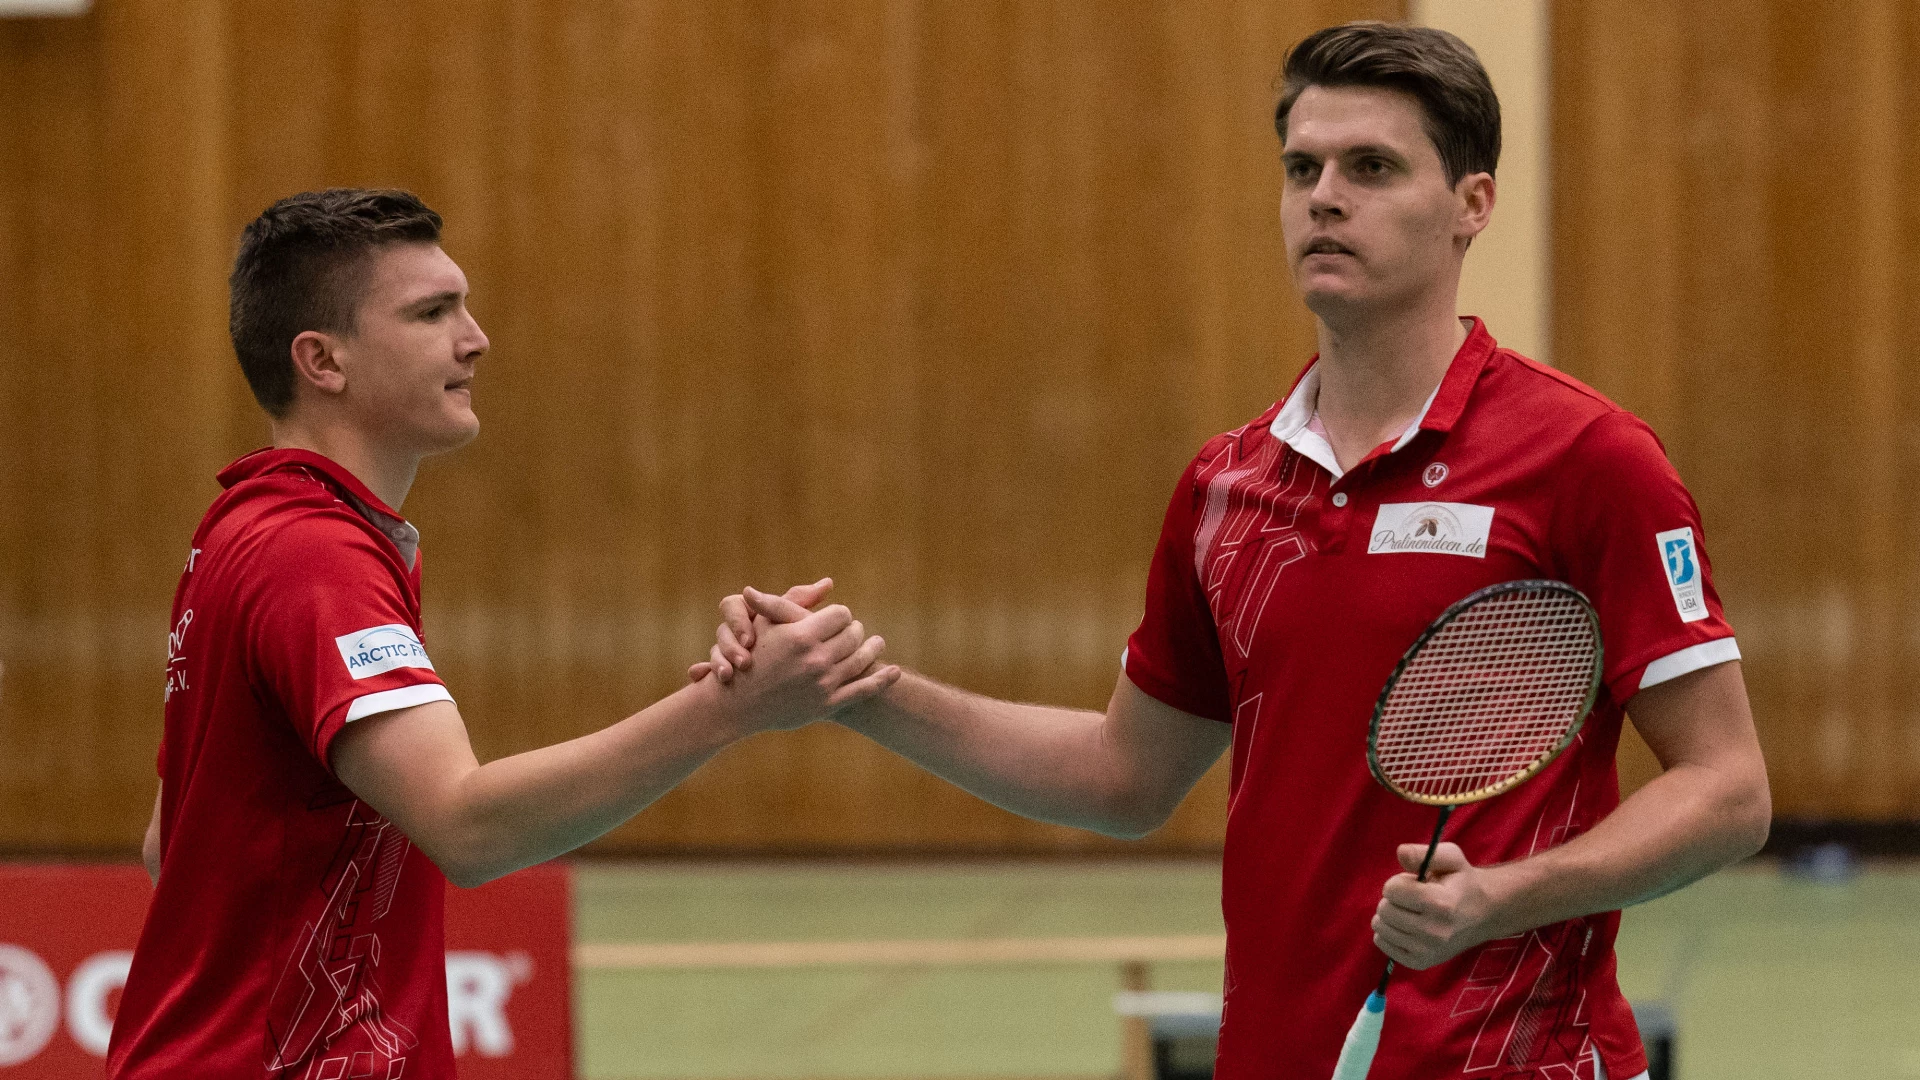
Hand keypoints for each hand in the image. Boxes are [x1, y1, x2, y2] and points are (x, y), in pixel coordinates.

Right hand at [699, 589, 898, 731]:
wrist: (738, 704)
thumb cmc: (749, 657)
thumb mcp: (765, 624)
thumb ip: (794, 601)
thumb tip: (826, 581)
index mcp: (802, 636)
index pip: (841, 614)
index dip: (840, 614)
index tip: (837, 617)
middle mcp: (816, 659)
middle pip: (854, 634)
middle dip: (855, 630)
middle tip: (856, 630)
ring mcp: (824, 683)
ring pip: (862, 659)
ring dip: (872, 648)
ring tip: (877, 643)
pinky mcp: (828, 704)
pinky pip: (864, 690)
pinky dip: (883, 679)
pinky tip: (894, 671)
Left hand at [1371, 842, 1500, 969]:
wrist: (1483, 914)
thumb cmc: (1462, 882)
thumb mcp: (1451, 858)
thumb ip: (1424, 853)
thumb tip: (1400, 852)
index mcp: (1441, 904)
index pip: (1392, 890)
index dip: (1398, 882)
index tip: (1413, 883)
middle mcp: (1434, 932)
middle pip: (1384, 909)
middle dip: (1393, 899)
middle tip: (1412, 899)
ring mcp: (1427, 950)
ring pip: (1380, 927)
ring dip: (1389, 915)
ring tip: (1409, 911)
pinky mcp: (1420, 962)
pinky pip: (1383, 944)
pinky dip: (1388, 933)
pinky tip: (1405, 926)